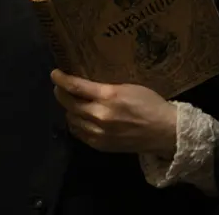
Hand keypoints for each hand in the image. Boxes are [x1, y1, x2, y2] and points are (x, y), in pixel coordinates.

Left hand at [51, 69, 177, 156]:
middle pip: (69, 103)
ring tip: (72, 102)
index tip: (54, 74)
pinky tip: (79, 118)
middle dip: (61, 93)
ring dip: (69, 109)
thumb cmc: (149, 103)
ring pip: (71, 119)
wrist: (163, 131)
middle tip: (60, 87)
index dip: (61, 79)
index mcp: (108, 96)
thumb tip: (83, 85)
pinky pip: (79, 133)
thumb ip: (104, 88)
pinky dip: (76, 123)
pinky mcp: (100, 145)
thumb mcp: (127, 87)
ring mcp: (98, 133)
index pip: (75, 87)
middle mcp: (100, 116)